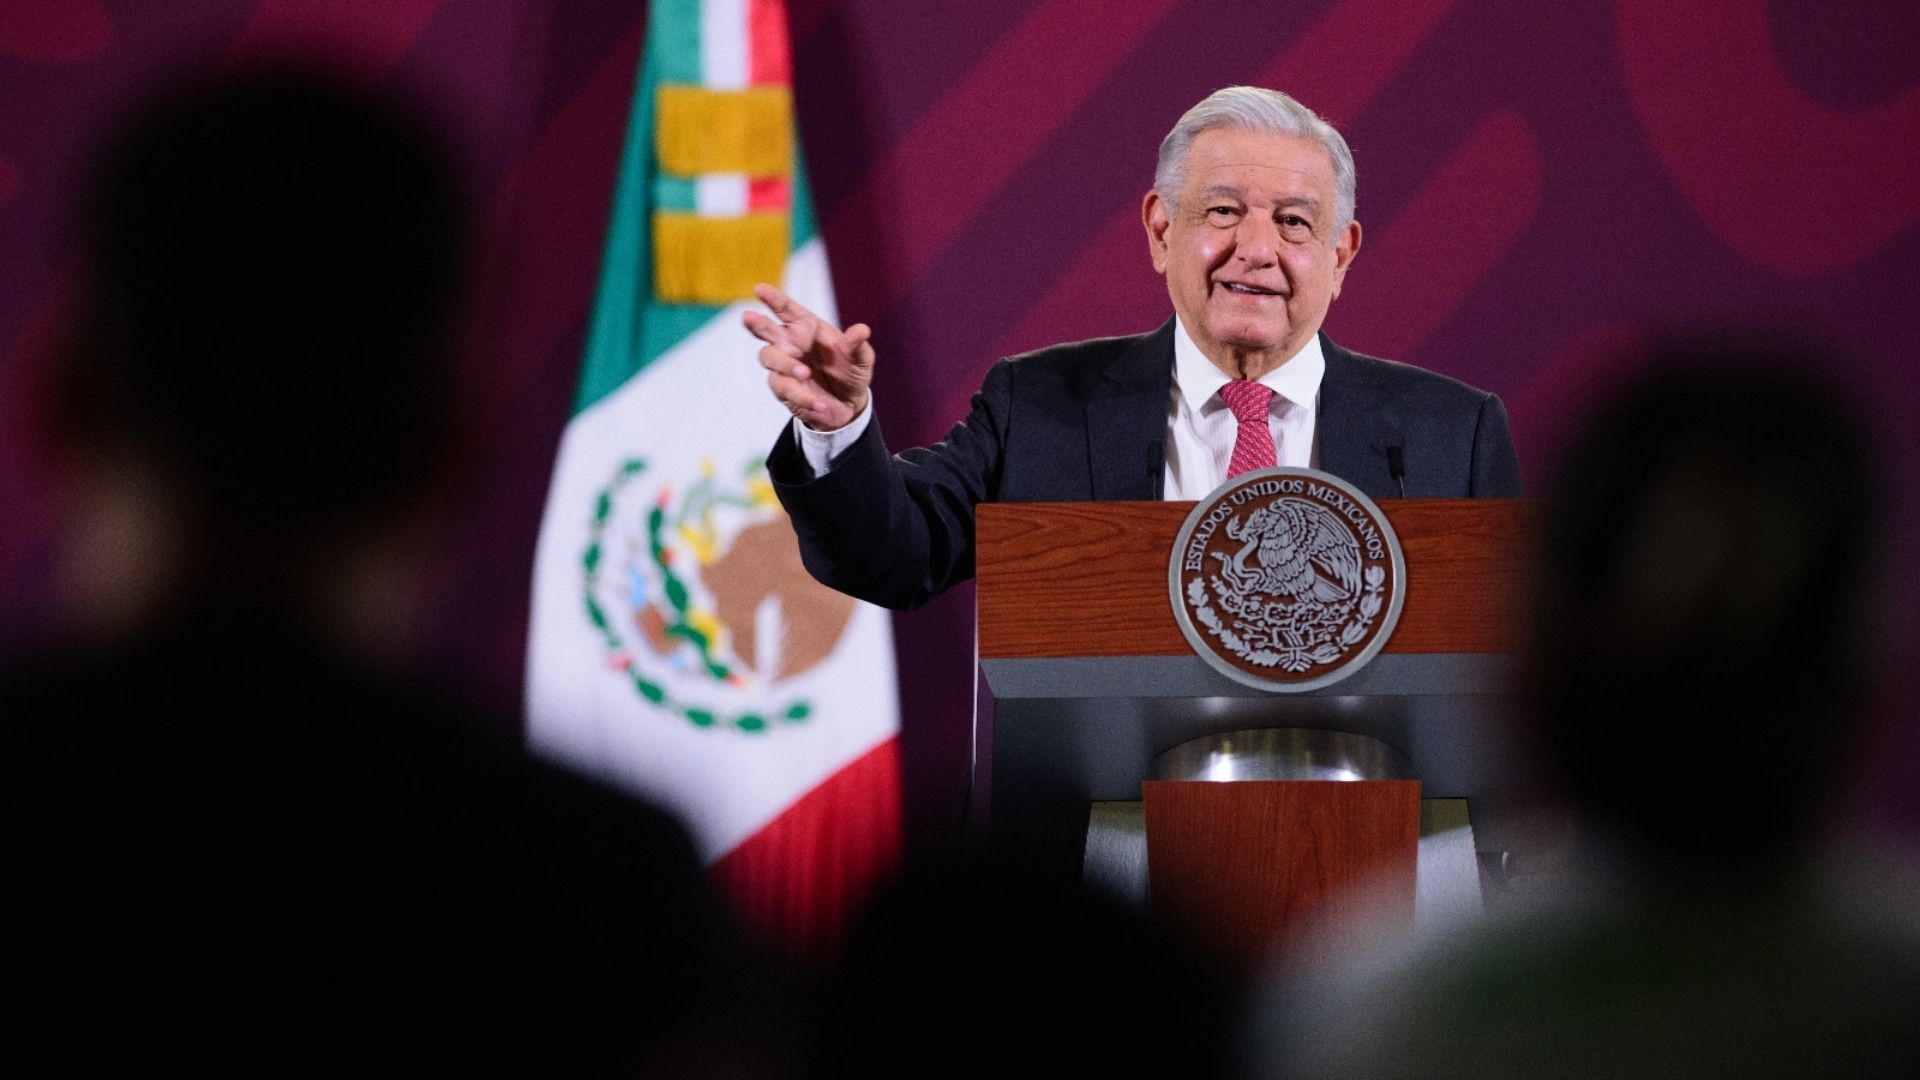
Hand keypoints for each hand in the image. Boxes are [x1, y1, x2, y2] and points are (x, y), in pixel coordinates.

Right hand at [742, 283, 874, 431]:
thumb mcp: (861, 358)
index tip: (760, 289)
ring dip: (787, 365)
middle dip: (757, 323)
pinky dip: (803, 396)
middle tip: (747, 317)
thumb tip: (862, 330)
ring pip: (770, 358)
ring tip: (806, 374)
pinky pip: (784, 389)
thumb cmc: (851, 372)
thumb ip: (857, 345)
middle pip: (766, 330)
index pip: (787, 309)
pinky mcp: (782, 388)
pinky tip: (819, 404)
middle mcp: (790, 343)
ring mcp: (783, 365)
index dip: (773, 299)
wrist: (848, 405)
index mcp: (807, 327)